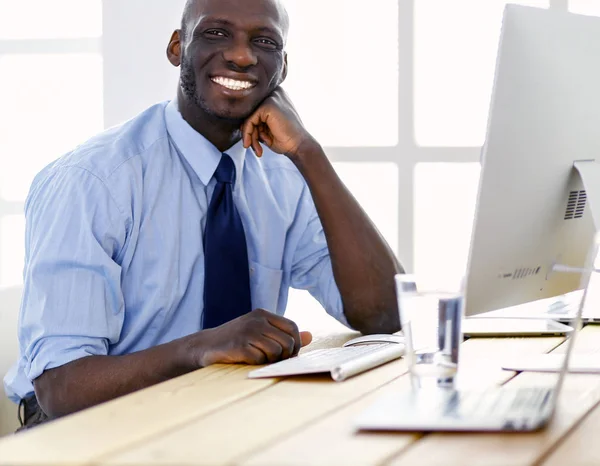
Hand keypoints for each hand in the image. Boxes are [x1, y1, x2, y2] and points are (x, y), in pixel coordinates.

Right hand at [191, 309, 312, 366]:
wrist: (204, 347)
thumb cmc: (236, 341)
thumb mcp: (260, 332)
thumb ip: (283, 334)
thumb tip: (310, 336)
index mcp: (263, 314)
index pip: (292, 327)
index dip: (296, 344)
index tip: (288, 355)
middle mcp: (256, 320)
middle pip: (288, 341)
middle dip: (284, 356)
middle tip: (273, 361)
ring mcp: (247, 332)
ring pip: (276, 351)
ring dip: (270, 361)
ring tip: (259, 360)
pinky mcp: (239, 346)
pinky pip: (260, 359)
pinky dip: (257, 364)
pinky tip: (247, 361)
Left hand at [241, 87, 317, 159]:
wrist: (299, 146)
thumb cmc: (285, 139)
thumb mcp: (267, 129)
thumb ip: (256, 123)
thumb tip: (239, 125)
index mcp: (276, 96)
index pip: (254, 110)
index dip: (252, 127)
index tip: (252, 142)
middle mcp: (274, 92)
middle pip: (251, 112)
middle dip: (251, 132)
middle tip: (255, 148)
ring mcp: (272, 97)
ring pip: (249, 117)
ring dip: (250, 136)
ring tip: (257, 149)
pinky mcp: (268, 105)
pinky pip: (250, 120)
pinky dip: (249, 134)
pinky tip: (254, 145)